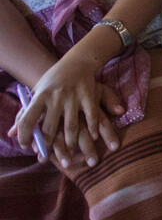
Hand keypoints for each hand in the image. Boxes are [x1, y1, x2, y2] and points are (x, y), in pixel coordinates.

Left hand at [12, 54, 122, 168]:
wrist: (77, 61)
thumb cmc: (53, 80)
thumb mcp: (37, 92)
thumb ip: (25, 113)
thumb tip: (10, 134)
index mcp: (40, 96)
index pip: (27, 119)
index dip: (24, 136)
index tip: (26, 146)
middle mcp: (55, 96)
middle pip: (50, 127)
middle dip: (48, 146)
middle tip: (47, 158)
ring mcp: (73, 96)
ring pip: (71, 125)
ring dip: (71, 142)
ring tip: (70, 154)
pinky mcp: (89, 94)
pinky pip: (91, 115)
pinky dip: (93, 127)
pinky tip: (94, 137)